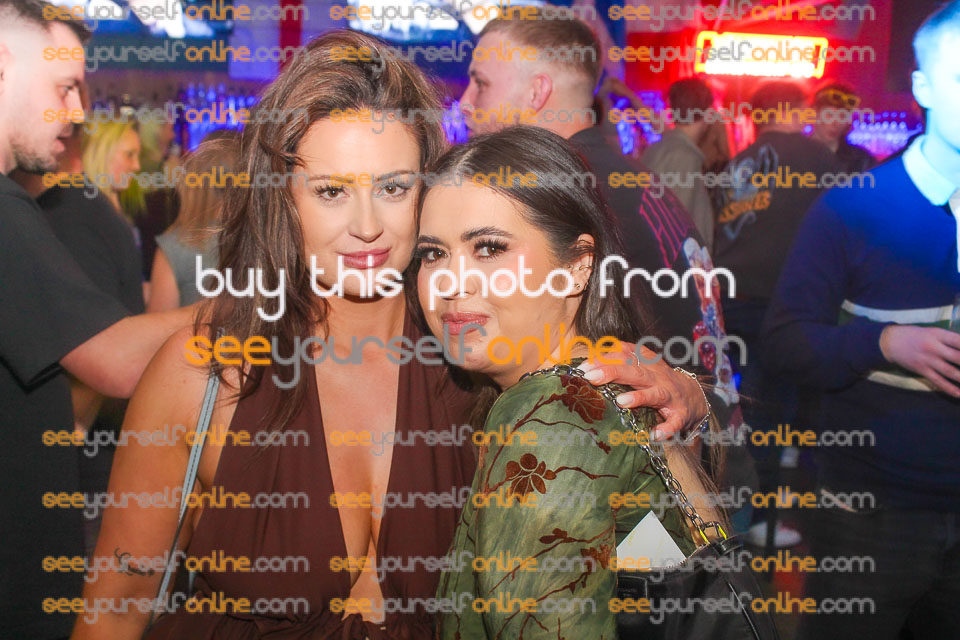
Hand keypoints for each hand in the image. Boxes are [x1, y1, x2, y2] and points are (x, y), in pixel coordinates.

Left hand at [578, 342, 708, 439]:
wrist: (694, 395)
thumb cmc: (657, 381)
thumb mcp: (641, 366)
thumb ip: (618, 362)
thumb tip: (586, 363)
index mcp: (647, 364)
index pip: (625, 355)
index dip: (605, 358)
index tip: (584, 366)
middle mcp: (657, 377)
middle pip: (635, 371)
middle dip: (613, 372)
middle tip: (591, 377)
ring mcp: (670, 395)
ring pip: (655, 394)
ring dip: (639, 397)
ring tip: (621, 402)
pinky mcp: (680, 414)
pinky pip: (674, 422)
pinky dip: (667, 428)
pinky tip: (655, 435)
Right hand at [879, 325, 959, 396]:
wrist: (889, 342)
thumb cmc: (913, 334)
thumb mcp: (932, 331)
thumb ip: (949, 339)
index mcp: (938, 334)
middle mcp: (934, 347)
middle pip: (959, 357)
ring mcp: (928, 360)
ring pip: (951, 372)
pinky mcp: (922, 370)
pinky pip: (938, 381)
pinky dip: (950, 389)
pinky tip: (959, 394)